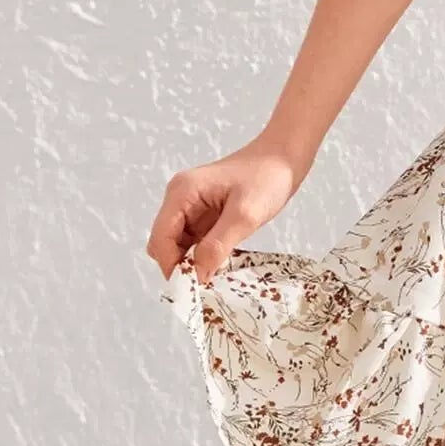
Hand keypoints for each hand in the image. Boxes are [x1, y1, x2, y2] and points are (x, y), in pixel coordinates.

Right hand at [144, 136, 304, 285]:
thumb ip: (217, 246)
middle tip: (208, 281)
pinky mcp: (203, 212)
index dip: (172, 266)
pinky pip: (194, 240)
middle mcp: (179, 198)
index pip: (160, 239)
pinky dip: (202, 253)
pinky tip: (221, 259)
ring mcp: (190, 205)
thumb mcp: (245, 215)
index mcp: (182, 193)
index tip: (194, 287)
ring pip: (178, 245)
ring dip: (192, 260)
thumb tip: (196, 277)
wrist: (284, 158)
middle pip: (164, 244)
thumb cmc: (267, 178)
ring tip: (217, 271)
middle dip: (181, 265)